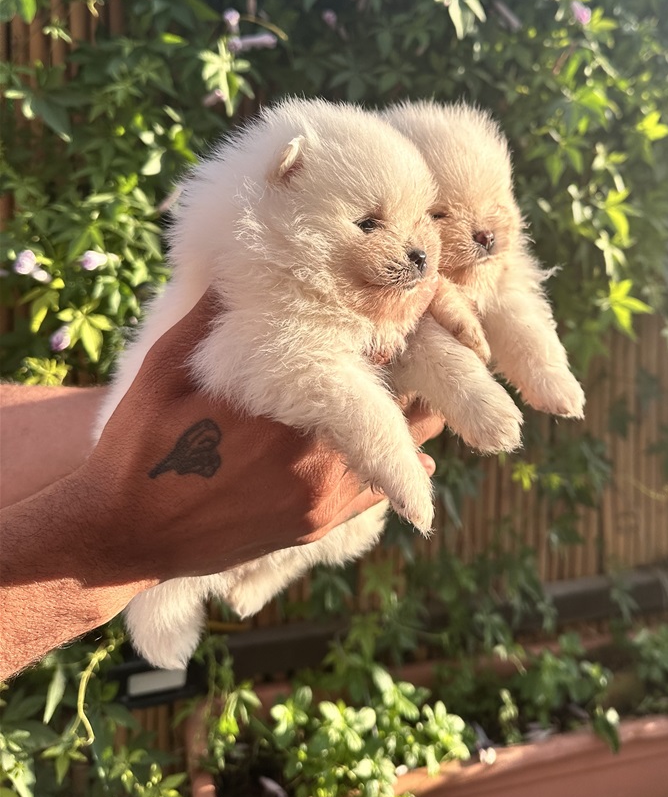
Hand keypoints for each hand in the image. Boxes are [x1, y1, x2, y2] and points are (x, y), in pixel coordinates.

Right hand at [92, 291, 443, 582]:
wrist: (122, 534)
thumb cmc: (140, 444)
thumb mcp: (165, 367)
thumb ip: (212, 316)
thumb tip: (244, 262)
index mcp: (287, 411)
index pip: (373, 359)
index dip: (387, 327)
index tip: (396, 307)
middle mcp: (316, 459)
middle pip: (399, 404)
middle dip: (408, 373)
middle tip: (416, 345)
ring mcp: (320, 499)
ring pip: (401, 452)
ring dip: (407, 419)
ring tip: (413, 388)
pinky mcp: (314, 527)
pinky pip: (376, 492)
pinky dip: (397, 468)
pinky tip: (412, 451)